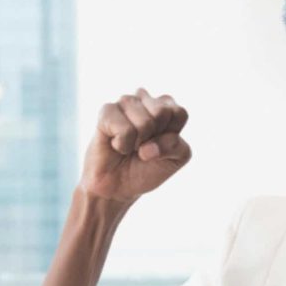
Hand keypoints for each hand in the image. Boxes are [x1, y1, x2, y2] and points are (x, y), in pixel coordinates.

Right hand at [78, 88, 191, 204]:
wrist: (119, 185)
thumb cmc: (148, 167)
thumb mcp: (175, 159)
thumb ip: (176, 146)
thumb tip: (148, 146)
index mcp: (167, 107)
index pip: (179, 113)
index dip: (171, 137)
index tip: (160, 146)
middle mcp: (145, 99)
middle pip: (162, 112)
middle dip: (155, 138)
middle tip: (143, 145)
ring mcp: (125, 102)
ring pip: (144, 122)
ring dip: (138, 143)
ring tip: (130, 145)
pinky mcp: (106, 111)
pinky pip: (124, 129)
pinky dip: (123, 145)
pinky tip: (116, 144)